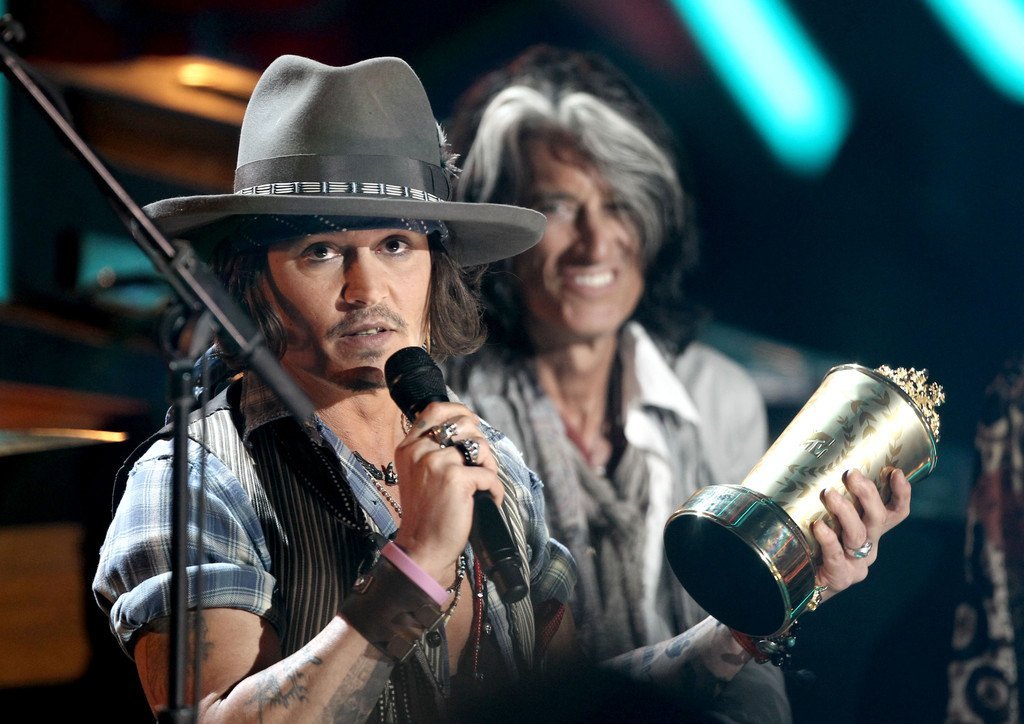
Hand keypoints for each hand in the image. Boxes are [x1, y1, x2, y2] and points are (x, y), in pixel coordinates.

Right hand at [391, 401, 502, 581]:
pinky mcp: (456, 478)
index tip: (471, 422)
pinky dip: (494, 489)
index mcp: (408, 447)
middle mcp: (419, 450)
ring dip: (489, 465)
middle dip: (480, 443)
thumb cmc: (427, 513)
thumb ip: (433, 450)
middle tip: (480, 465)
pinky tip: (486, 500)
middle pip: (464, 424)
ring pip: (480, 446)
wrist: (422, 547)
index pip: (435, 410)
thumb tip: (466, 429)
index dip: (459, 411)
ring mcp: (437, 462)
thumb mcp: (418, 474)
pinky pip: (489, 474)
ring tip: (482, 484)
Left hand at [811, 466, 910, 599]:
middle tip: (851, 474)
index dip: (901, 493)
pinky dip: (828, 538)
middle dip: (868, 494)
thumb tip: (803, 454)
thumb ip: (825, 494)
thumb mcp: (826, 516)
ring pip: (857, 535)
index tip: (895, 472)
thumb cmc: (811, 540)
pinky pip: (836, 554)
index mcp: (871, 530)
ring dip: (845, 511)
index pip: (896, 512)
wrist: (799, 581)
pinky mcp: (841, 576)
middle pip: (877, 518)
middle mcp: (869, 545)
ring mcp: (856, 562)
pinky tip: (818, 525)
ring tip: (828, 494)